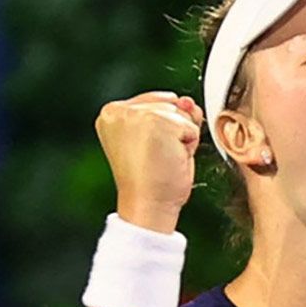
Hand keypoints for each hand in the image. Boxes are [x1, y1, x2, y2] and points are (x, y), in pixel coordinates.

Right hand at [95, 91, 203, 232]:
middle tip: (157, 157)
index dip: (166, 128)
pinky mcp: (158, 122)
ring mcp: (138, 114)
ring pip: (183, 115)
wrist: (149, 205)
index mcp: (112, 112)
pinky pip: (192, 127)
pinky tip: (170, 159)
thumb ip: (172, 113)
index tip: (149, 151)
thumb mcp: (159, 138)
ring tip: (163, 158)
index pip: (159, 101)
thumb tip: (187, 101)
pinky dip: (189, 145)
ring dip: (182, 139)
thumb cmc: (152, 179)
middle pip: (172, 104)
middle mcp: (120, 110)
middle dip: (174, 132)